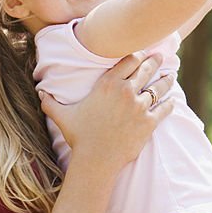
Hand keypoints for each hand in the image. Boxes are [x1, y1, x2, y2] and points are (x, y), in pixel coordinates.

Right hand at [40, 52, 173, 170]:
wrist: (96, 159)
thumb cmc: (79, 136)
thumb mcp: (62, 116)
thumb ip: (50, 102)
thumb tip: (39, 94)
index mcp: (108, 85)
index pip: (128, 61)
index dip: (137, 55)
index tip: (141, 52)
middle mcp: (126, 91)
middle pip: (146, 69)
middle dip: (154, 61)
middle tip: (160, 57)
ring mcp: (139, 107)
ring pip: (158, 87)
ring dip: (166, 80)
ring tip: (170, 76)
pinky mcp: (149, 123)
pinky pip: (164, 109)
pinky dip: (169, 103)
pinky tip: (172, 100)